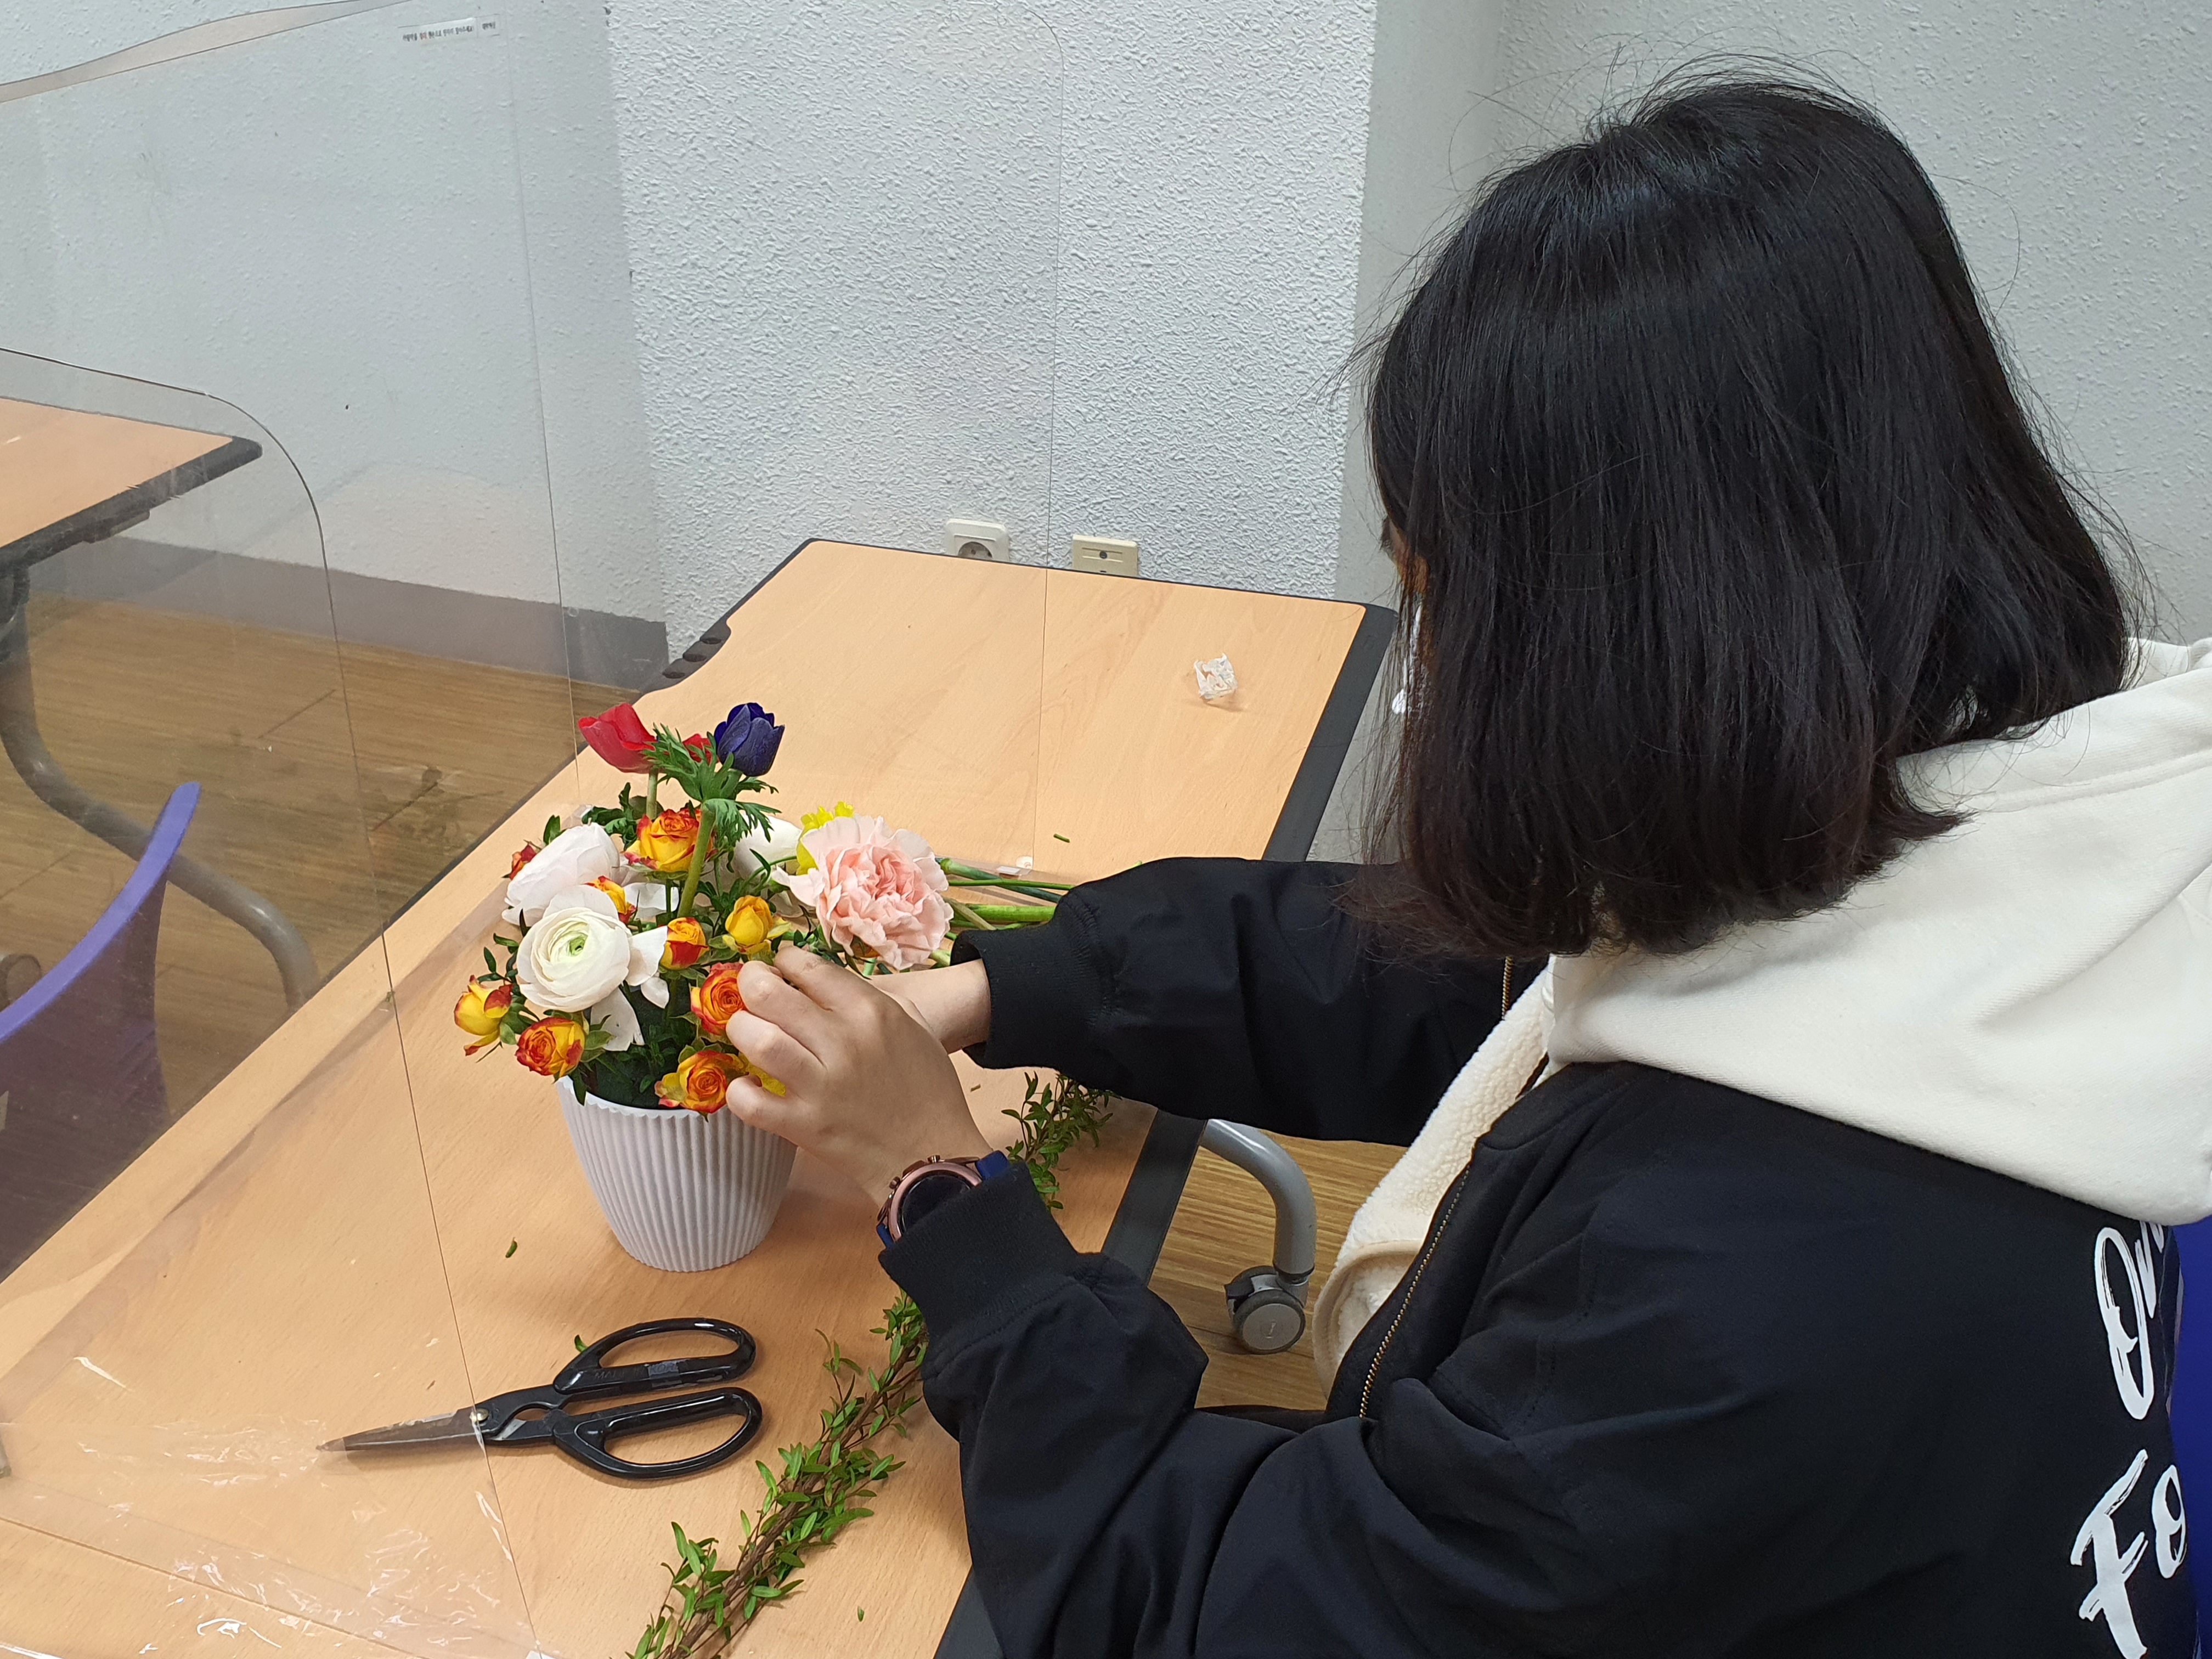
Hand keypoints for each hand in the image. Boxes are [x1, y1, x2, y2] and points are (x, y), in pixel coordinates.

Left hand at [724, 946, 991, 1198]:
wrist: (931, 1150)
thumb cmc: (924, 1086)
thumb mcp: (911, 1025)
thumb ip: (868, 997)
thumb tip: (818, 980)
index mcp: (871, 1012)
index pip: (808, 967)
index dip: (784, 961)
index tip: (779, 968)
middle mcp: (843, 1042)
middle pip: (770, 995)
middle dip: (749, 983)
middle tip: (750, 990)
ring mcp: (820, 1086)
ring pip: (758, 1041)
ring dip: (741, 1029)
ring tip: (746, 1031)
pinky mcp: (804, 1125)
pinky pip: (751, 1103)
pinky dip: (739, 1090)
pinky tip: (747, 1084)